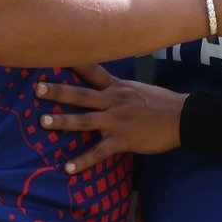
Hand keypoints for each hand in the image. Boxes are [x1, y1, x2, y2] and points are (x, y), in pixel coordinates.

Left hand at [37, 65, 184, 172]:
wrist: (184, 118)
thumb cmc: (163, 104)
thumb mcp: (139, 90)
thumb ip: (119, 90)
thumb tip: (106, 90)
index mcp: (117, 88)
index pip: (93, 71)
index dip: (74, 63)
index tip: (54, 53)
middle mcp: (114, 101)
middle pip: (81, 94)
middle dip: (58, 91)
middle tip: (37, 89)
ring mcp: (117, 120)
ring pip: (86, 120)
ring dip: (64, 121)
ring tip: (44, 122)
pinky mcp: (123, 139)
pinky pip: (99, 151)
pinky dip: (83, 161)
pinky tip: (68, 168)